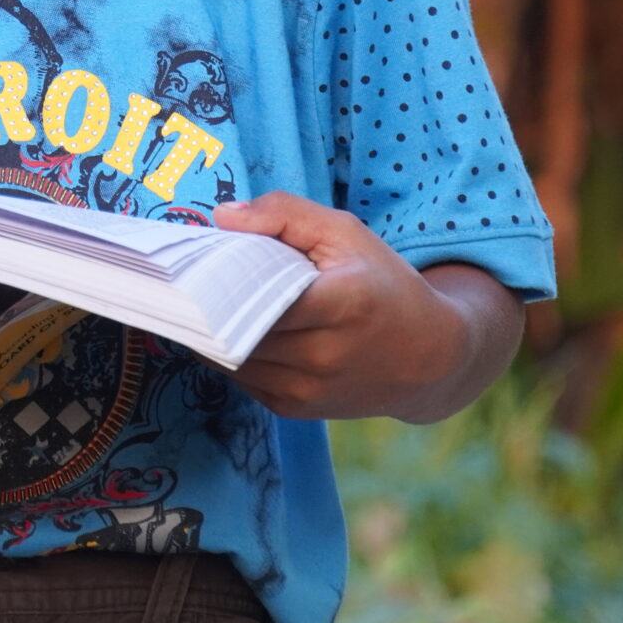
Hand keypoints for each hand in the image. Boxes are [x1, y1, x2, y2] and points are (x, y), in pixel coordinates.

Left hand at [216, 193, 510, 421]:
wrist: (428, 356)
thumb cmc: (382, 283)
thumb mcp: (344, 233)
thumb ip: (284, 214)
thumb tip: (222, 217)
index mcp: (340, 304)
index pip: (256, 292)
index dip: (220, 274)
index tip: (198, 257)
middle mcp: (324, 354)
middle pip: (236, 324)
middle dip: (209, 300)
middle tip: (194, 275)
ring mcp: (308, 388)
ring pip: (230, 356)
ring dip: (213, 329)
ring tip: (209, 299)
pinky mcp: (296, 408)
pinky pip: (241, 377)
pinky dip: (229, 352)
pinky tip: (234, 327)